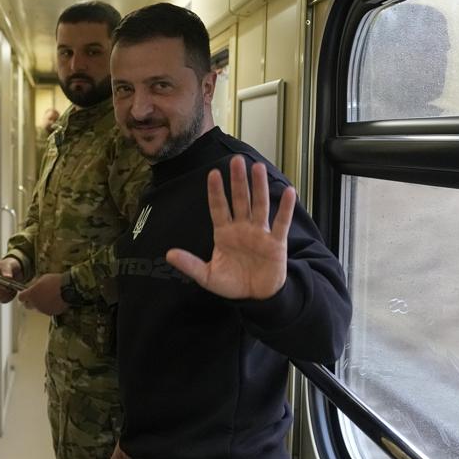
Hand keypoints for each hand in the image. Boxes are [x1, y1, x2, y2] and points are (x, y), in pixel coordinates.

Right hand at [0, 257, 22, 302]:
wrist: (16, 269)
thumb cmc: (9, 265)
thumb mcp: (7, 264)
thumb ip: (6, 269)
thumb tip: (7, 276)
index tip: (4, 286)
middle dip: (0, 292)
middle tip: (10, 289)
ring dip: (5, 296)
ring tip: (12, 290)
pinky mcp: (1, 295)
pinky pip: (3, 300)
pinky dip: (9, 298)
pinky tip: (13, 292)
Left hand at [17, 273, 68, 315]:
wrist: (68, 289)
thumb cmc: (56, 281)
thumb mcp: (43, 278)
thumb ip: (36, 284)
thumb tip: (34, 287)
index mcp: (31, 294)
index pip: (21, 297)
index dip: (23, 295)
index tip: (26, 293)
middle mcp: (35, 303)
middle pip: (27, 305)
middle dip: (30, 301)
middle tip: (36, 296)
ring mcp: (43, 309)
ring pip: (38, 308)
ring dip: (40, 304)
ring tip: (49, 297)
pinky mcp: (51, 312)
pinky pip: (47, 310)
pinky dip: (49, 307)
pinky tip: (54, 301)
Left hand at [166, 156, 295, 299]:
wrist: (255, 298)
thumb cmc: (232, 284)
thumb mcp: (207, 276)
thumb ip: (190, 265)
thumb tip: (169, 254)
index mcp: (224, 234)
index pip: (219, 207)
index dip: (216, 191)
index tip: (212, 174)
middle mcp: (242, 229)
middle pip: (239, 200)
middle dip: (237, 181)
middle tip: (236, 161)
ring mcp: (260, 234)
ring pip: (259, 205)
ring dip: (258, 187)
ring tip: (257, 167)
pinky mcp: (276, 243)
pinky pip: (281, 222)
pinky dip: (286, 208)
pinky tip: (289, 192)